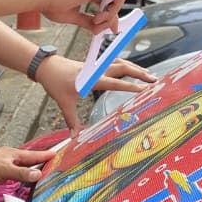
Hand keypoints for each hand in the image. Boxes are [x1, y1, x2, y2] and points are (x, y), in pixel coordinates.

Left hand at [0, 146, 54, 187]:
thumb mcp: (3, 170)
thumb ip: (20, 173)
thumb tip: (38, 174)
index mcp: (11, 155)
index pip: (32, 155)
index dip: (45, 156)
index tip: (57, 154)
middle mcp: (9, 162)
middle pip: (28, 164)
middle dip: (39, 167)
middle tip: (53, 170)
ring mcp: (3, 171)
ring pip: (21, 174)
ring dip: (29, 178)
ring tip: (42, 183)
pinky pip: (13, 182)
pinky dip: (20, 186)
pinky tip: (23, 192)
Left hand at [35, 54, 154, 131]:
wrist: (47, 66)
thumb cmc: (55, 83)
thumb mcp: (64, 103)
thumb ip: (72, 120)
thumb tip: (75, 138)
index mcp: (91, 79)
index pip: (114, 83)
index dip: (129, 86)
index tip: (144, 89)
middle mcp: (96, 70)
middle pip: (122, 67)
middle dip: (139, 73)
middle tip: (154, 80)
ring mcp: (97, 65)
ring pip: (120, 62)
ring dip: (135, 67)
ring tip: (149, 75)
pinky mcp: (96, 64)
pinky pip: (115, 62)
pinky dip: (127, 65)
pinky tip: (133, 70)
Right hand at [39, 0, 127, 33]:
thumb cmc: (51, 2)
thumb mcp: (74, 16)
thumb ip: (88, 21)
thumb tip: (98, 29)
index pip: (107, 2)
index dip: (111, 16)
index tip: (111, 29)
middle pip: (114, 0)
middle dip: (110, 18)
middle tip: (100, 29)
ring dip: (111, 14)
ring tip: (96, 22)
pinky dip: (117, 4)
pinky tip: (107, 15)